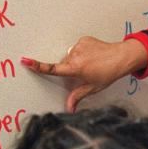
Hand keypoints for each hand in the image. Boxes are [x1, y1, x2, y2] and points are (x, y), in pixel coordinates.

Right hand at [21, 36, 147, 111]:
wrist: (122, 56)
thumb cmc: (108, 73)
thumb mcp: (92, 87)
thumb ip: (77, 97)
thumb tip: (69, 109)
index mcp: (76, 68)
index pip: (53, 69)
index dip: (37, 66)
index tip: (25, 61)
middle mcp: (75, 56)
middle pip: (64, 65)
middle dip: (70, 70)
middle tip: (86, 72)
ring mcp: (79, 46)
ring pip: (70, 57)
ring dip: (76, 61)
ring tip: (91, 63)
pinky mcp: (83, 39)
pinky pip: (77, 48)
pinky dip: (82, 52)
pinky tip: (92, 55)